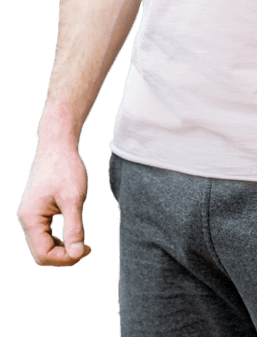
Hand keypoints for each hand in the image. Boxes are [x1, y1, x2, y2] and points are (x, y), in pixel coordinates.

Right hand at [17, 142, 91, 266]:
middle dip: (63, 256)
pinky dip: (59, 238)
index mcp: (30, 218)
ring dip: (62, 248)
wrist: (57, 144)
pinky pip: (45, 233)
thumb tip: (76, 254)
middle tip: (86, 249)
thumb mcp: (74, 198)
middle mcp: (26, 219)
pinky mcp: (37, 209)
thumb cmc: (66, 167)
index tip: (86, 250)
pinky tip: (75, 234)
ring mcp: (30, 214)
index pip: (43, 254)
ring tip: (83, 243)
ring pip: (42, 244)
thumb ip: (74, 227)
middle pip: (41, 252)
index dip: (65, 258)